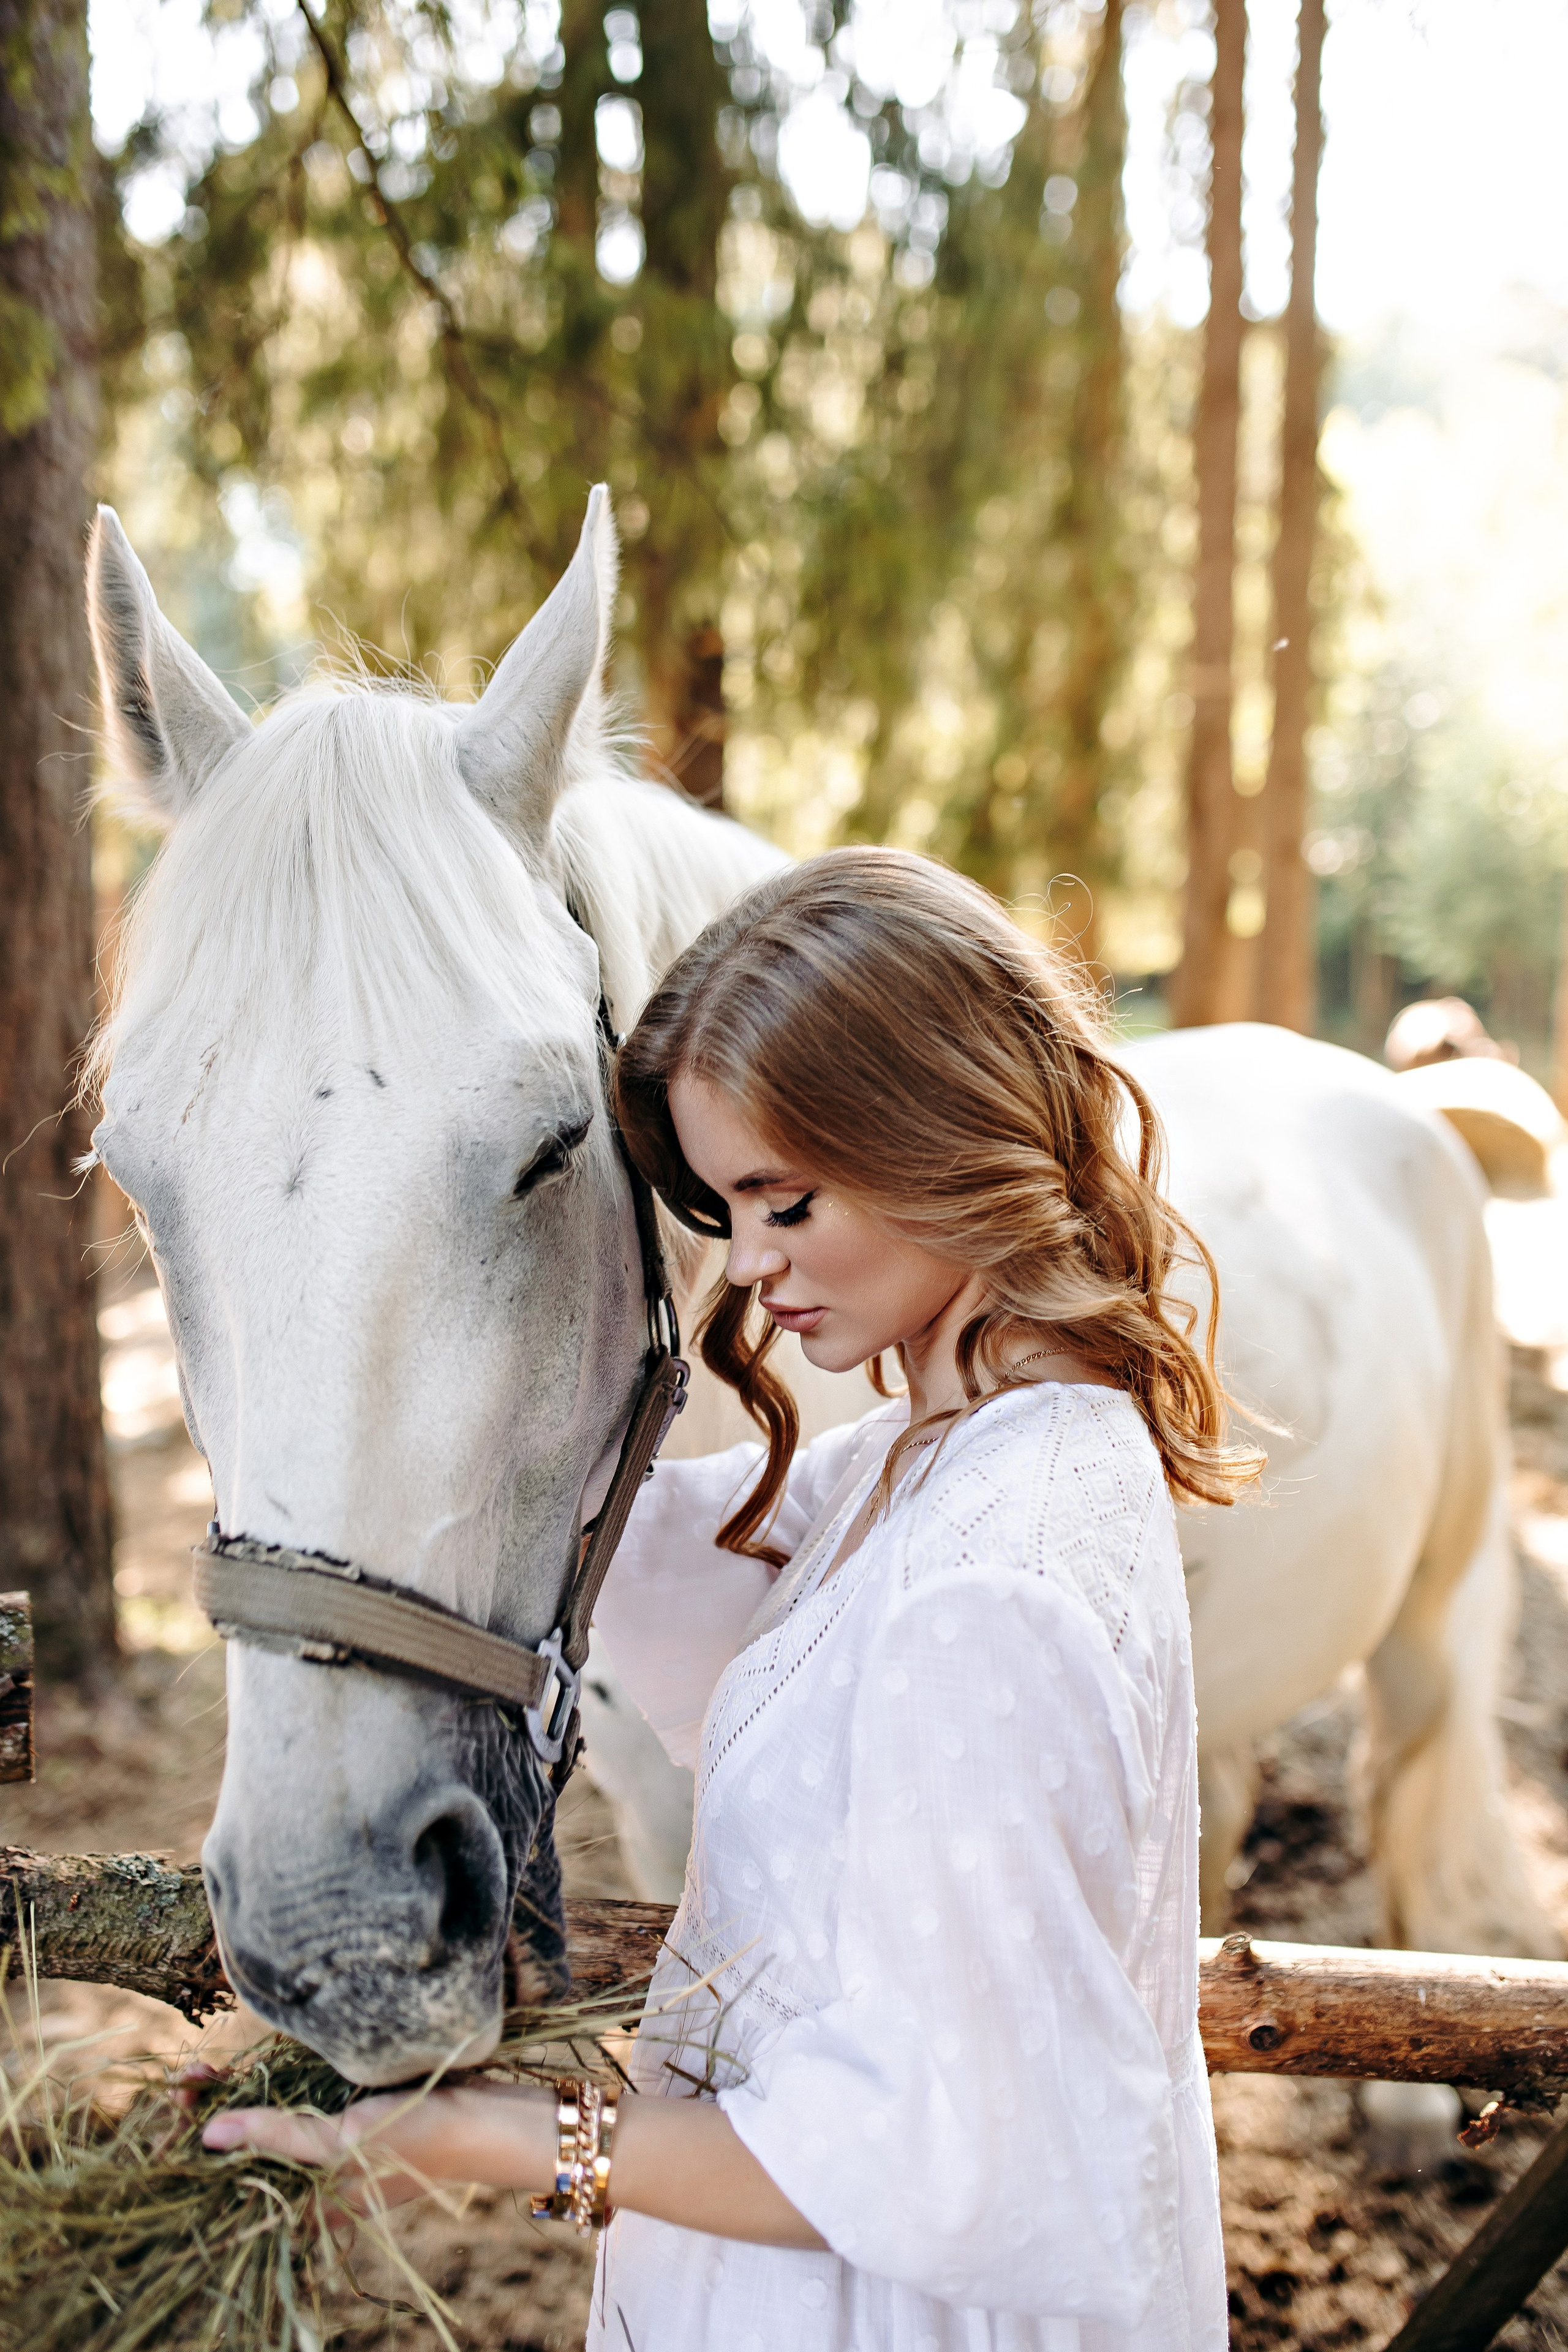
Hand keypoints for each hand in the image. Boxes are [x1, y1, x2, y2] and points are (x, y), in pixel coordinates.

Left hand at [202, 2083, 545, 2212]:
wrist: (493, 2118)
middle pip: (246, 2149)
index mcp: (308, 2206)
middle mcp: (313, 2180)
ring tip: (201, 2071)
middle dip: (210, 2114)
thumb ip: (280, 2137)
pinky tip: (248, 2065)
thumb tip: (209, 2134)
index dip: (198, 2144)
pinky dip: (269, 2083)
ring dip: (234, 2095)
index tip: (175, 2104)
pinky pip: (295, 2101)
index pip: (235, 2183)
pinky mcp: (347, 2113)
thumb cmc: (421, 2140)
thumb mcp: (343, 2144)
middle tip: (186, 2077)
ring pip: (266, 2122)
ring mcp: (330, 2145)